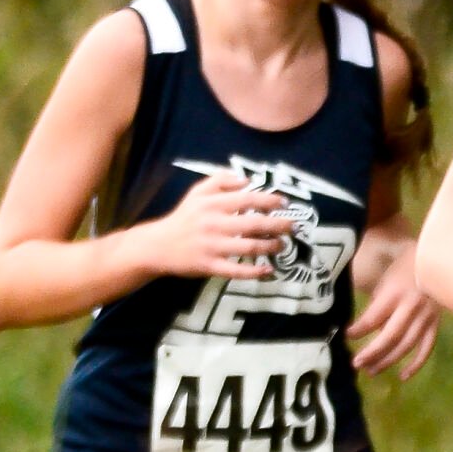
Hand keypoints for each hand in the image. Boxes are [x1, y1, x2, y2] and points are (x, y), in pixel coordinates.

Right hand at [144, 173, 294, 279]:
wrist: (158, 245)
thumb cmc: (184, 217)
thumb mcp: (197, 192)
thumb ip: (220, 180)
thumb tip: (246, 180)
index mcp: (212, 204)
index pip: (247, 199)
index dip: (269, 201)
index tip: (284, 203)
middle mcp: (214, 224)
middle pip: (254, 224)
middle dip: (278, 225)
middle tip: (294, 226)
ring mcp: (212, 247)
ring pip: (249, 247)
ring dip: (271, 246)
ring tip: (282, 245)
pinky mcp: (210, 266)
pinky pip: (237, 270)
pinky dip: (255, 272)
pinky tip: (269, 270)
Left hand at [348, 244, 439, 378]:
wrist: (434, 263)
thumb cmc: (402, 271)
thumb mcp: (385, 283)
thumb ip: (376, 306)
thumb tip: (362, 331)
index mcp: (395, 294)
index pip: (374, 317)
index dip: (359, 329)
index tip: (346, 336)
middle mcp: (411, 307)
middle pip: (390, 336)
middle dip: (372, 352)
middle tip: (356, 364)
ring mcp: (425, 318)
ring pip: (406, 346)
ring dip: (388, 361)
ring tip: (371, 371)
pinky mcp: (435, 325)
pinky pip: (426, 348)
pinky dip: (416, 364)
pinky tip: (402, 376)